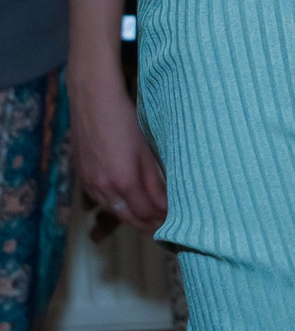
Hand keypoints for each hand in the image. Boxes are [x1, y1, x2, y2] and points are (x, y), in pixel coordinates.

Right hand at [67, 68, 166, 231]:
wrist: (93, 101)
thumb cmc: (125, 120)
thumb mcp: (145, 151)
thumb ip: (155, 180)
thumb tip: (166, 205)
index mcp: (123, 181)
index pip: (145, 213)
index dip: (160, 220)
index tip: (176, 222)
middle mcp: (104, 187)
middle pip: (128, 217)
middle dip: (147, 224)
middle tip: (165, 229)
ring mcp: (90, 183)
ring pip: (114, 210)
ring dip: (132, 217)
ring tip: (150, 220)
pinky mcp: (83, 176)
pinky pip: (102, 199)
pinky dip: (117, 206)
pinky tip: (127, 203)